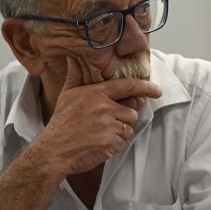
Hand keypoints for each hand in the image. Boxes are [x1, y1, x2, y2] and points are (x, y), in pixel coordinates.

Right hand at [31, 57, 161, 175]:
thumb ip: (75, 76)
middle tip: (106, 123)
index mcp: (96, 93)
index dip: (146, 87)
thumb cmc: (61, 122)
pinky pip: (123, 141)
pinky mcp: (110, 142)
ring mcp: (108, 125)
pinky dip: (115, 144)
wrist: (53, 150)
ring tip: (100, 133)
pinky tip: (100, 143)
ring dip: (119, 132)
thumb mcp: (67, 95)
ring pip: (129, 127)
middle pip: (132, 111)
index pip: (128, 86)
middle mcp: (104, 107)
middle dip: (124, 118)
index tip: (157, 90)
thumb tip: (73, 59)